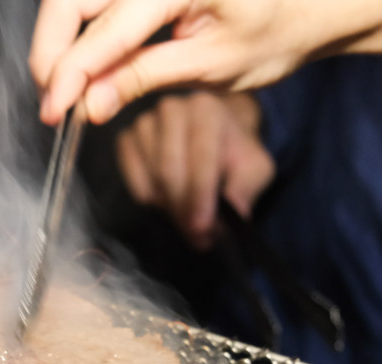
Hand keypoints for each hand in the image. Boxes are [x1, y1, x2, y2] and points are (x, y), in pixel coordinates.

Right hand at [29, 0, 381, 124]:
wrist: (313, 2)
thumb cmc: (277, 32)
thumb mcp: (212, 66)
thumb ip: (145, 78)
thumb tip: (91, 105)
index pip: (107, 29)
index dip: (72, 73)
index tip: (54, 112)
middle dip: (52, 51)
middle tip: (52, 101)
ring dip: (61, 41)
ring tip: (65, 86)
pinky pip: (97, 0)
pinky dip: (82, 31)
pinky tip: (84, 63)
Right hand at [115, 92, 273, 250]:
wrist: (211, 131)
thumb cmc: (234, 151)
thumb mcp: (255, 167)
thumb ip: (246, 188)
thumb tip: (233, 213)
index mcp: (206, 110)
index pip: (200, 158)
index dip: (200, 197)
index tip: (202, 229)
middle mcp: (171, 109)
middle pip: (169, 171)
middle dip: (183, 210)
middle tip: (196, 236)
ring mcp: (144, 122)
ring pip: (151, 179)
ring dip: (168, 207)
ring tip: (187, 218)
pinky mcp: (126, 138)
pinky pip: (132, 178)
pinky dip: (147, 198)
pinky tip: (166, 203)